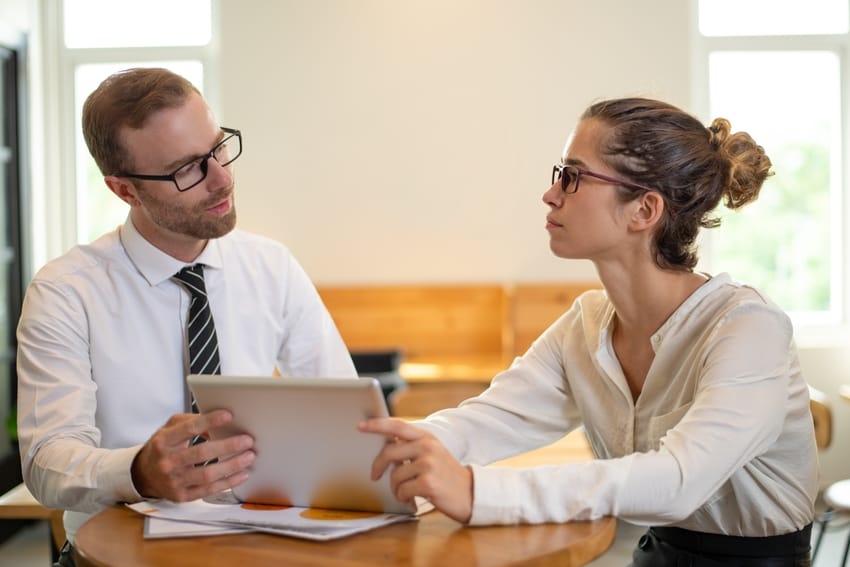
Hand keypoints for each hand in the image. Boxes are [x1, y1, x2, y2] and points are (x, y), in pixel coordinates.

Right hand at [131, 409, 254, 501]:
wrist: (143, 475)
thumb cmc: (162, 448)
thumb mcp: (169, 429)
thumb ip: (191, 421)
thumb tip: (217, 423)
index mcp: (164, 441)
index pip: (189, 428)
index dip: (209, 421)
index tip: (228, 415)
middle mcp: (167, 462)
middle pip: (201, 453)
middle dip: (228, 446)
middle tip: (247, 440)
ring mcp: (174, 481)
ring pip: (207, 474)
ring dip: (232, 465)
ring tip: (249, 456)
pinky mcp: (182, 496)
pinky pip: (209, 490)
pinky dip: (228, 483)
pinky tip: (242, 474)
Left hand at [358, 417, 472, 522]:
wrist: (470, 493)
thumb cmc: (445, 475)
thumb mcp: (432, 453)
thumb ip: (411, 447)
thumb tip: (384, 450)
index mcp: (426, 437)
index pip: (397, 426)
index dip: (377, 425)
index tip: (360, 426)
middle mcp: (427, 446)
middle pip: (389, 452)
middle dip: (377, 466)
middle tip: (374, 476)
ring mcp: (428, 464)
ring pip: (394, 475)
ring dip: (395, 488)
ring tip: (406, 492)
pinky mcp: (428, 482)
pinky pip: (402, 490)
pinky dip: (403, 497)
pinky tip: (412, 499)